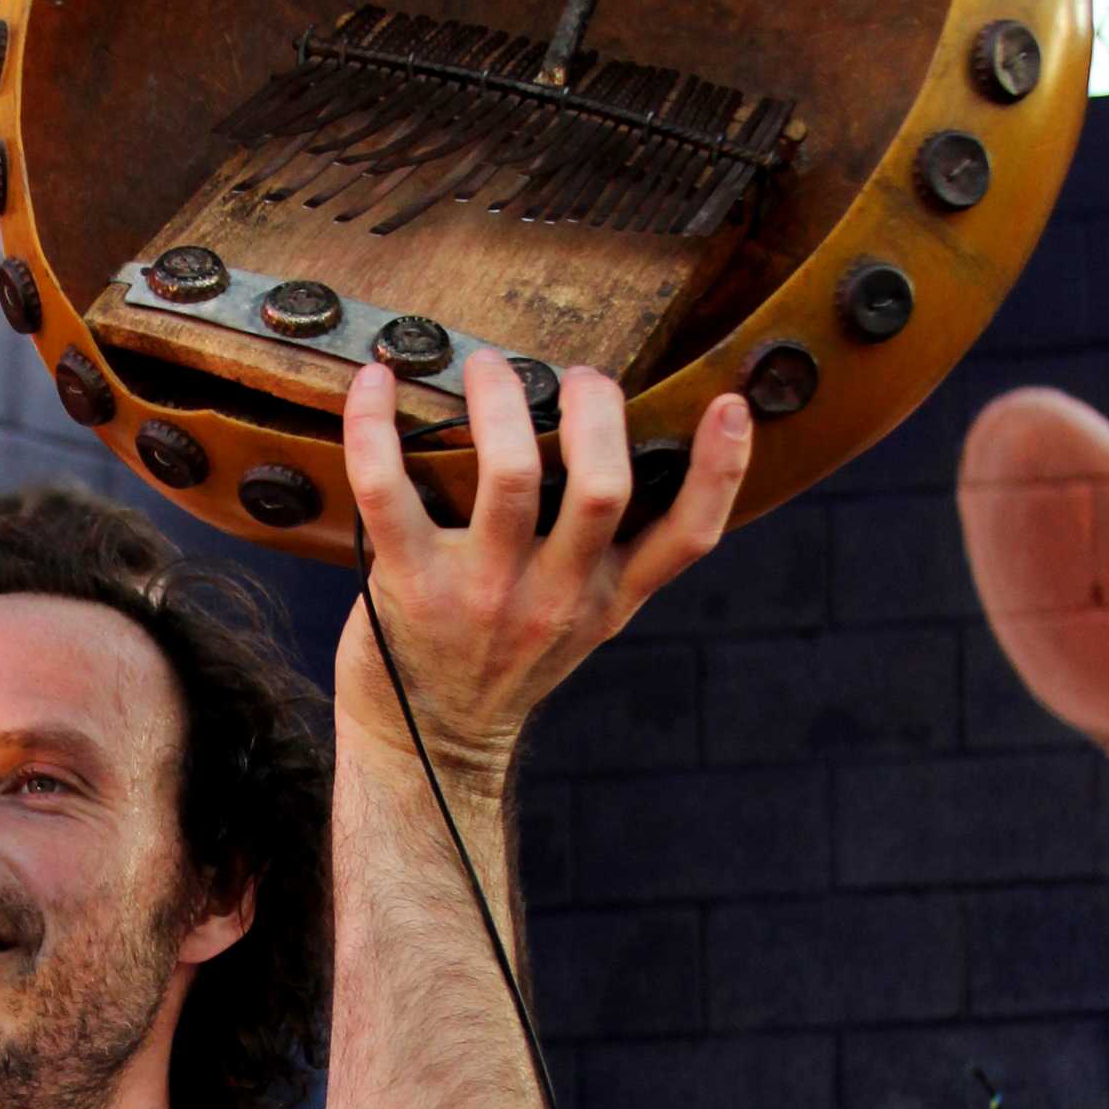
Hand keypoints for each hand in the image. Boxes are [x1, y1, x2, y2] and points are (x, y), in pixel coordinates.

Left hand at [334, 352, 751, 779]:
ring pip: (510, 474)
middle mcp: (556, 595)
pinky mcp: (409, 584)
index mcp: (606, 598)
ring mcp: (484, 590)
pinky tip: (376, 382)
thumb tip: (613, 449)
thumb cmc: (499, 665)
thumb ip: (604, 557)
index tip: (732, 405)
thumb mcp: (577, 625)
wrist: (425, 742)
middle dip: (594, 408)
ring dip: (499, 399)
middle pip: (603, 485)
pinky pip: (387, 487)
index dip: (721, 470)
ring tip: (489, 366)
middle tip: (577, 375)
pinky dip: (375, 425)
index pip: (688, 538)